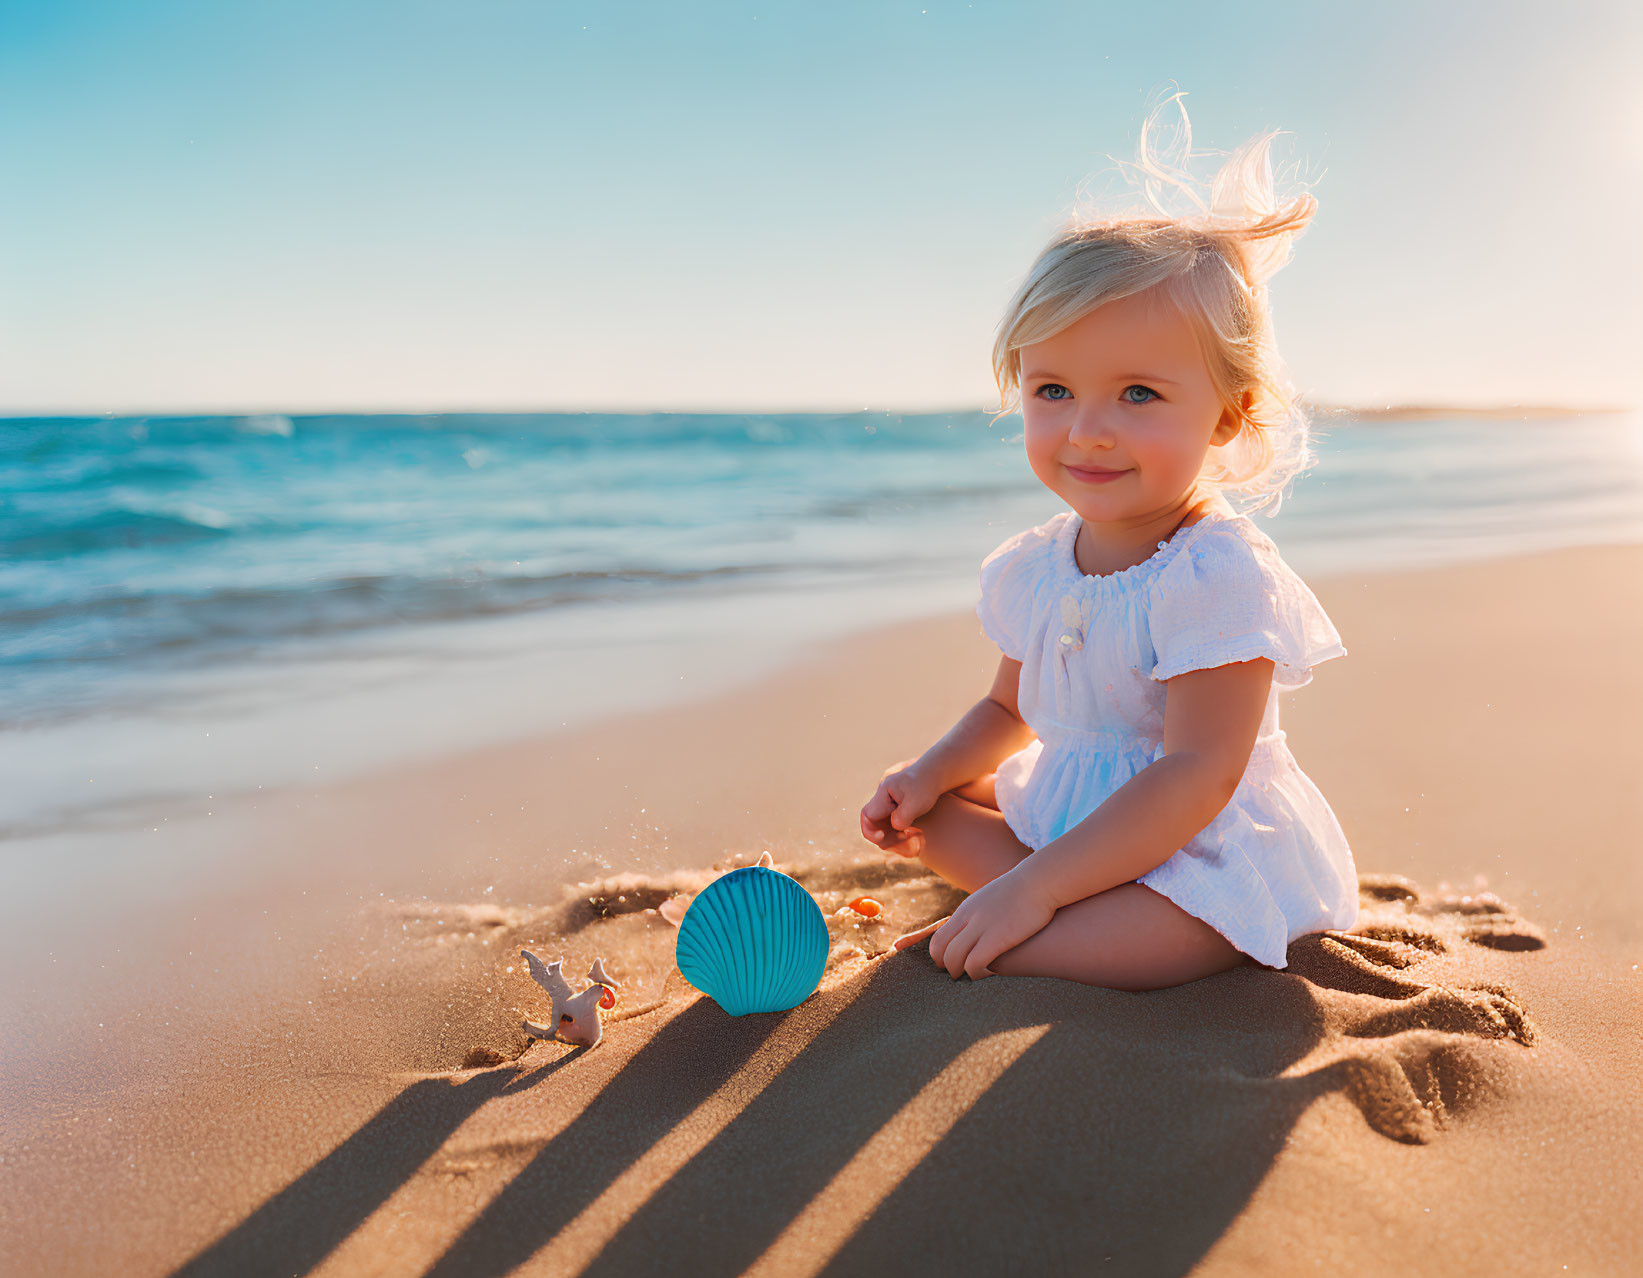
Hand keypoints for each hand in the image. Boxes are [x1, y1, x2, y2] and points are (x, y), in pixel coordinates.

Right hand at [860, 757, 941, 855]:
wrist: (934, 775)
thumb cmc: (926, 786)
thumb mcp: (917, 802)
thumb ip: (903, 816)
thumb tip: (895, 826)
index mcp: (884, 794)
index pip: (867, 815)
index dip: (870, 830)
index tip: (882, 837)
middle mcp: (883, 800)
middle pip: (875, 825)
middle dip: (888, 838)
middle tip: (907, 840)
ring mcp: (889, 805)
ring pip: (885, 828)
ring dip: (897, 838)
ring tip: (916, 838)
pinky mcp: (896, 810)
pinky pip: (893, 827)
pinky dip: (902, 834)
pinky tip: (917, 834)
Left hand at [889, 868, 1056, 979]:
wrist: (1040, 881)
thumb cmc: (1025, 891)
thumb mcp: (995, 899)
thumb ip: (984, 913)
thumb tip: (984, 925)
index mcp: (966, 910)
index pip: (938, 938)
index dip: (941, 957)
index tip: (954, 965)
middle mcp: (968, 918)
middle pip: (939, 949)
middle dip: (946, 967)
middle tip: (960, 975)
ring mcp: (980, 927)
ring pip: (953, 958)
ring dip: (960, 973)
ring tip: (974, 976)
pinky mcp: (997, 937)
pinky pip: (974, 963)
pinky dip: (976, 973)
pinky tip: (989, 973)